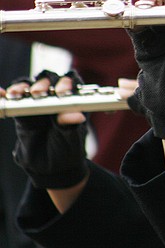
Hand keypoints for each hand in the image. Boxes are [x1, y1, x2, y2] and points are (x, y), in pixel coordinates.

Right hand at [9, 70, 88, 188]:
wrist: (50, 166)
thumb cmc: (66, 149)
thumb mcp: (70, 139)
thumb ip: (71, 126)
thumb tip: (75, 116)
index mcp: (73, 100)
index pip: (71, 83)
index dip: (67, 83)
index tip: (61, 92)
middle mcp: (55, 98)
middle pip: (49, 81)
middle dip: (43, 84)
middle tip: (38, 93)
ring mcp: (37, 103)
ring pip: (28, 87)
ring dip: (21, 87)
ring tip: (15, 94)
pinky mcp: (21, 111)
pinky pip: (13, 100)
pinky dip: (5, 95)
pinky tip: (0, 94)